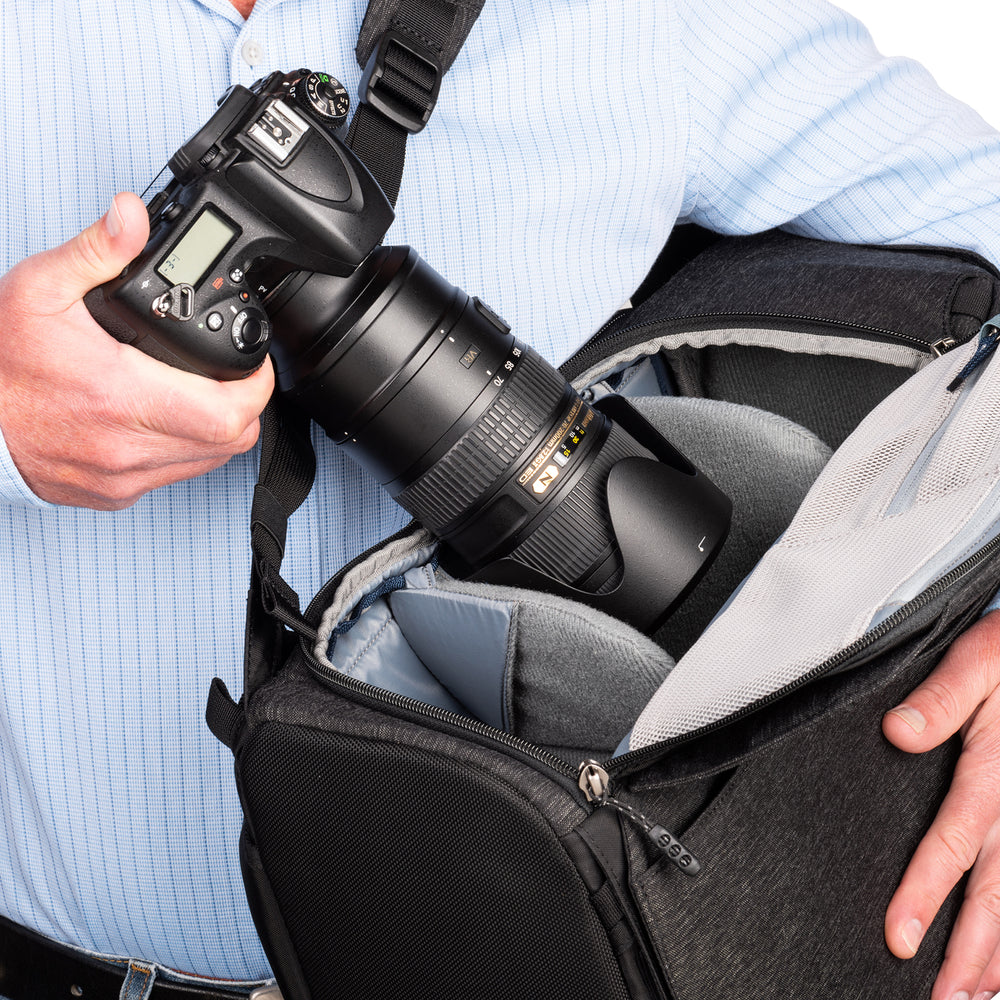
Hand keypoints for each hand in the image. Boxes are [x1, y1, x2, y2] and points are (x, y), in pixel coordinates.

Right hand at [0, 192, 274, 508]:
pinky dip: (186, 450)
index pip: (228, 412)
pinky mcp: (115, 495)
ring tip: (206, 393)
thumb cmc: (1, 363)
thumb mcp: (41, 289)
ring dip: (220, 429)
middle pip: (232, 440)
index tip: (254, 364)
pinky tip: (171, 421)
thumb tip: (133, 215)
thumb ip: (96, 250)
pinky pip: (176, 477)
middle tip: (235, 376)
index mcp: (119, 395)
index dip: (257, 388)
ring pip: (210, 462)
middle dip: (246, 406)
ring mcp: (123, 477)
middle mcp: (126, 445)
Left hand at [883, 608, 999, 999]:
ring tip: (973, 995)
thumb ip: (941, 697)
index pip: (956, 841)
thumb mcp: (977, 660)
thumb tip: (898, 733)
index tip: (901, 936)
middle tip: (940, 997)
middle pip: (997, 890)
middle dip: (968, 948)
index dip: (928, 890)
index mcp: (997, 770)